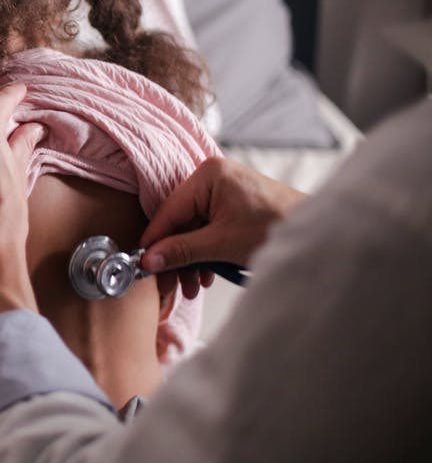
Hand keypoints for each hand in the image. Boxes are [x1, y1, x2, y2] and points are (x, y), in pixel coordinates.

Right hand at [140, 157, 304, 298]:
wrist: (319, 235)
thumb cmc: (276, 229)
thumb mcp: (221, 244)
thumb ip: (181, 251)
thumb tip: (149, 260)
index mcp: (208, 175)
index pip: (168, 211)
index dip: (154, 241)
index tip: (142, 265)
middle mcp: (212, 178)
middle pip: (179, 222)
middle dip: (175, 257)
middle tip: (168, 285)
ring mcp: (223, 191)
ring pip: (191, 230)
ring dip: (190, 260)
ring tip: (191, 287)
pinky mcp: (232, 206)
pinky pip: (207, 230)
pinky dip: (204, 254)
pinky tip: (206, 276)